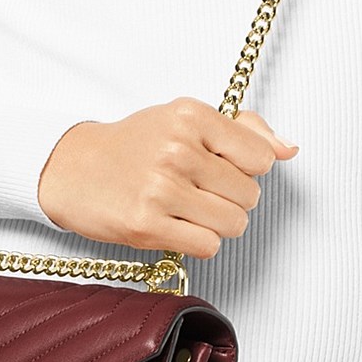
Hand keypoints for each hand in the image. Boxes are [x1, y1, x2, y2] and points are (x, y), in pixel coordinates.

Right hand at [36, 96, 298, 257]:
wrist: (72, 168)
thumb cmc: (133, 145)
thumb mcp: (185, 120)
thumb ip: (243, 131)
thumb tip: (289, 149)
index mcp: (191, 115)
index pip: (260, 158)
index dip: (246, 169)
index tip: (221, 167)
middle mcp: (177, 149)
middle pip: (249, 195)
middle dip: (231, 199)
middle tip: (200, 191)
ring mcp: (161, 188)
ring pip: (233, 224)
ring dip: (217, 224)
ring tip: (190, 210)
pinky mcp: (146, 224)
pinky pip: (207, 245)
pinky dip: (198, 242)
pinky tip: (177, 226)